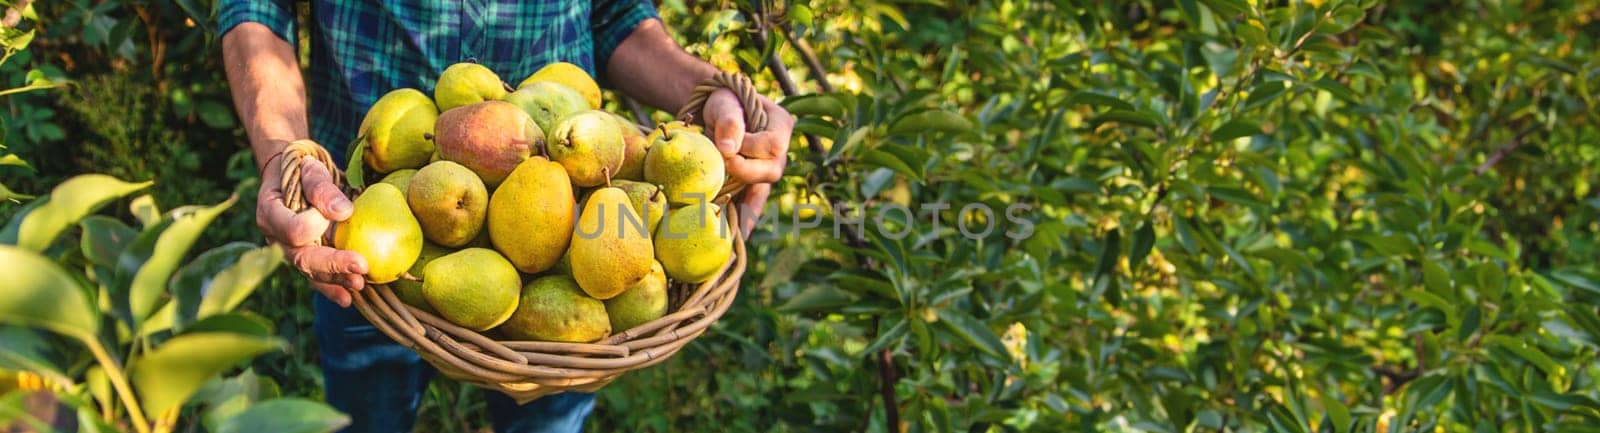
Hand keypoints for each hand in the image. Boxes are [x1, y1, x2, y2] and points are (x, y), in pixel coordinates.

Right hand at [256, 145, 368, 306]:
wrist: (294, 174)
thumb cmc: (301, 167)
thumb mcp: (309, 168)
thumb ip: (321, 187)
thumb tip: (344, 212)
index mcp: (270, 213)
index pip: (293, 229)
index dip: (316, 225)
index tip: (338, 211)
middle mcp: (276, 238)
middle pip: (302, 259)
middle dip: (333, 264)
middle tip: (361, 266)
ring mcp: (289, 252)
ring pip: (310, 272)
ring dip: (336, 280)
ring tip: (360, 284)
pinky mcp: (305, 259)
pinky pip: (316, 278)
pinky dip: (332, 288)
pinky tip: (349, 299)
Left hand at [702, 88, 794, 235]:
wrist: (714, 109)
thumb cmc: (723, 101)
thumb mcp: (725, 103)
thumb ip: (729, 121)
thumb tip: (728, 148)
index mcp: (781, 126)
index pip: (773, 145)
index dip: (750, 149)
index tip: (726, 146)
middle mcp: (779, 152)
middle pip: (771, 172)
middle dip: (744, 175)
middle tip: (719, 170)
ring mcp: (767, 170)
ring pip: (761, 191)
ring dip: (745, 208)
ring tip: (729, 231)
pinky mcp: (753, 183)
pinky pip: (751, 203)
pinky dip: (743, 217)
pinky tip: (734, 236)